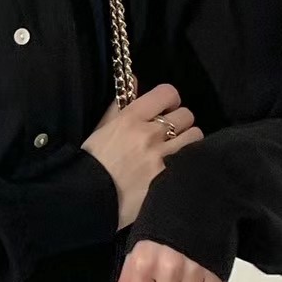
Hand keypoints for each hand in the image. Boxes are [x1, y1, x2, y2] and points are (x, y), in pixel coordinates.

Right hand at [82, 81, 203, 228]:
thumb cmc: (90, 164)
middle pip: (185, 114)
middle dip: (178, 123)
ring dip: (187, 142)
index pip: (167, 93)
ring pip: (194, 136)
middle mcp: (149, 134)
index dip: (169, 100)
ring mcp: (162, 158)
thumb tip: (135, 81)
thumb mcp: (100, 130)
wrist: (87, 201)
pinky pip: (190, 161)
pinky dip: (186, 163)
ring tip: (175, 151)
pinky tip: (175, 170)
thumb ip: (118, 106)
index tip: (165, 110)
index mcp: (130, 119)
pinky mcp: (168, 179)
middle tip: (168, 134)